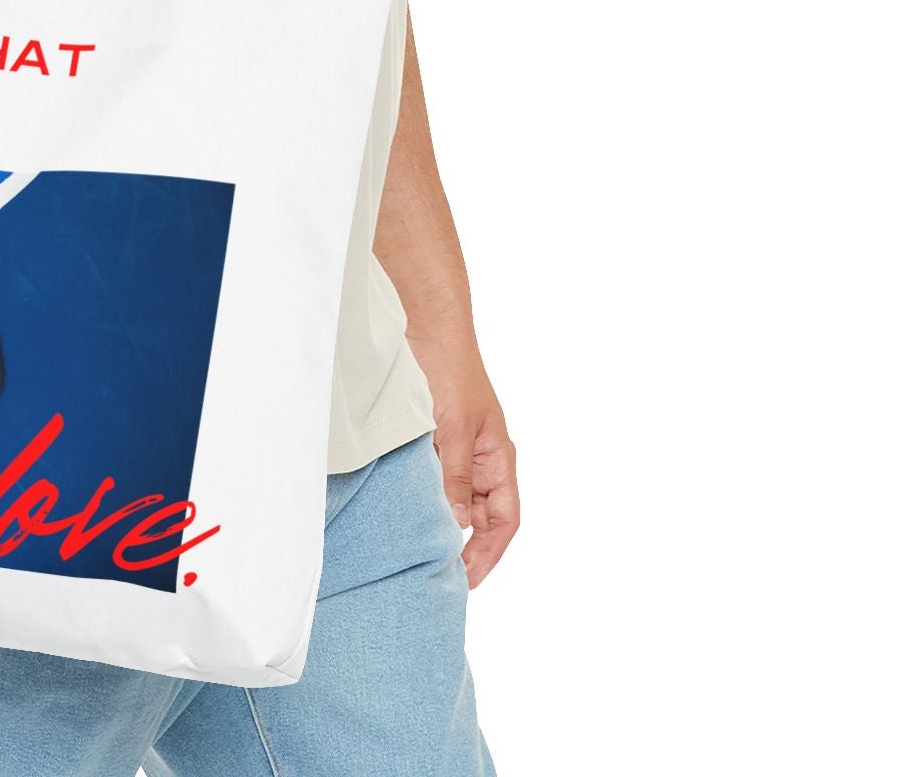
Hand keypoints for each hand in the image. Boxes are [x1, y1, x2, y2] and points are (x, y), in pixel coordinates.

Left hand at [421, 343, 519, 588]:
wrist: (426, 326)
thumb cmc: (450, 370)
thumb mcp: (455, 429)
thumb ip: (455, 478)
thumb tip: (455, 526)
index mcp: (498, 457)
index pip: (504, 519)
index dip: (490, 553)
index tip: (466, 579)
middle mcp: (480, 458)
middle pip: (478, 516)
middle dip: (462, 546)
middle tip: (434, 572)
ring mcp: (455, 449)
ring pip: (452, 500)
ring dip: (438, 522)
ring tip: (416, 550)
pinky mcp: (430, 440)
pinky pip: (430, 479)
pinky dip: (420, 497)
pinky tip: (402, 510)